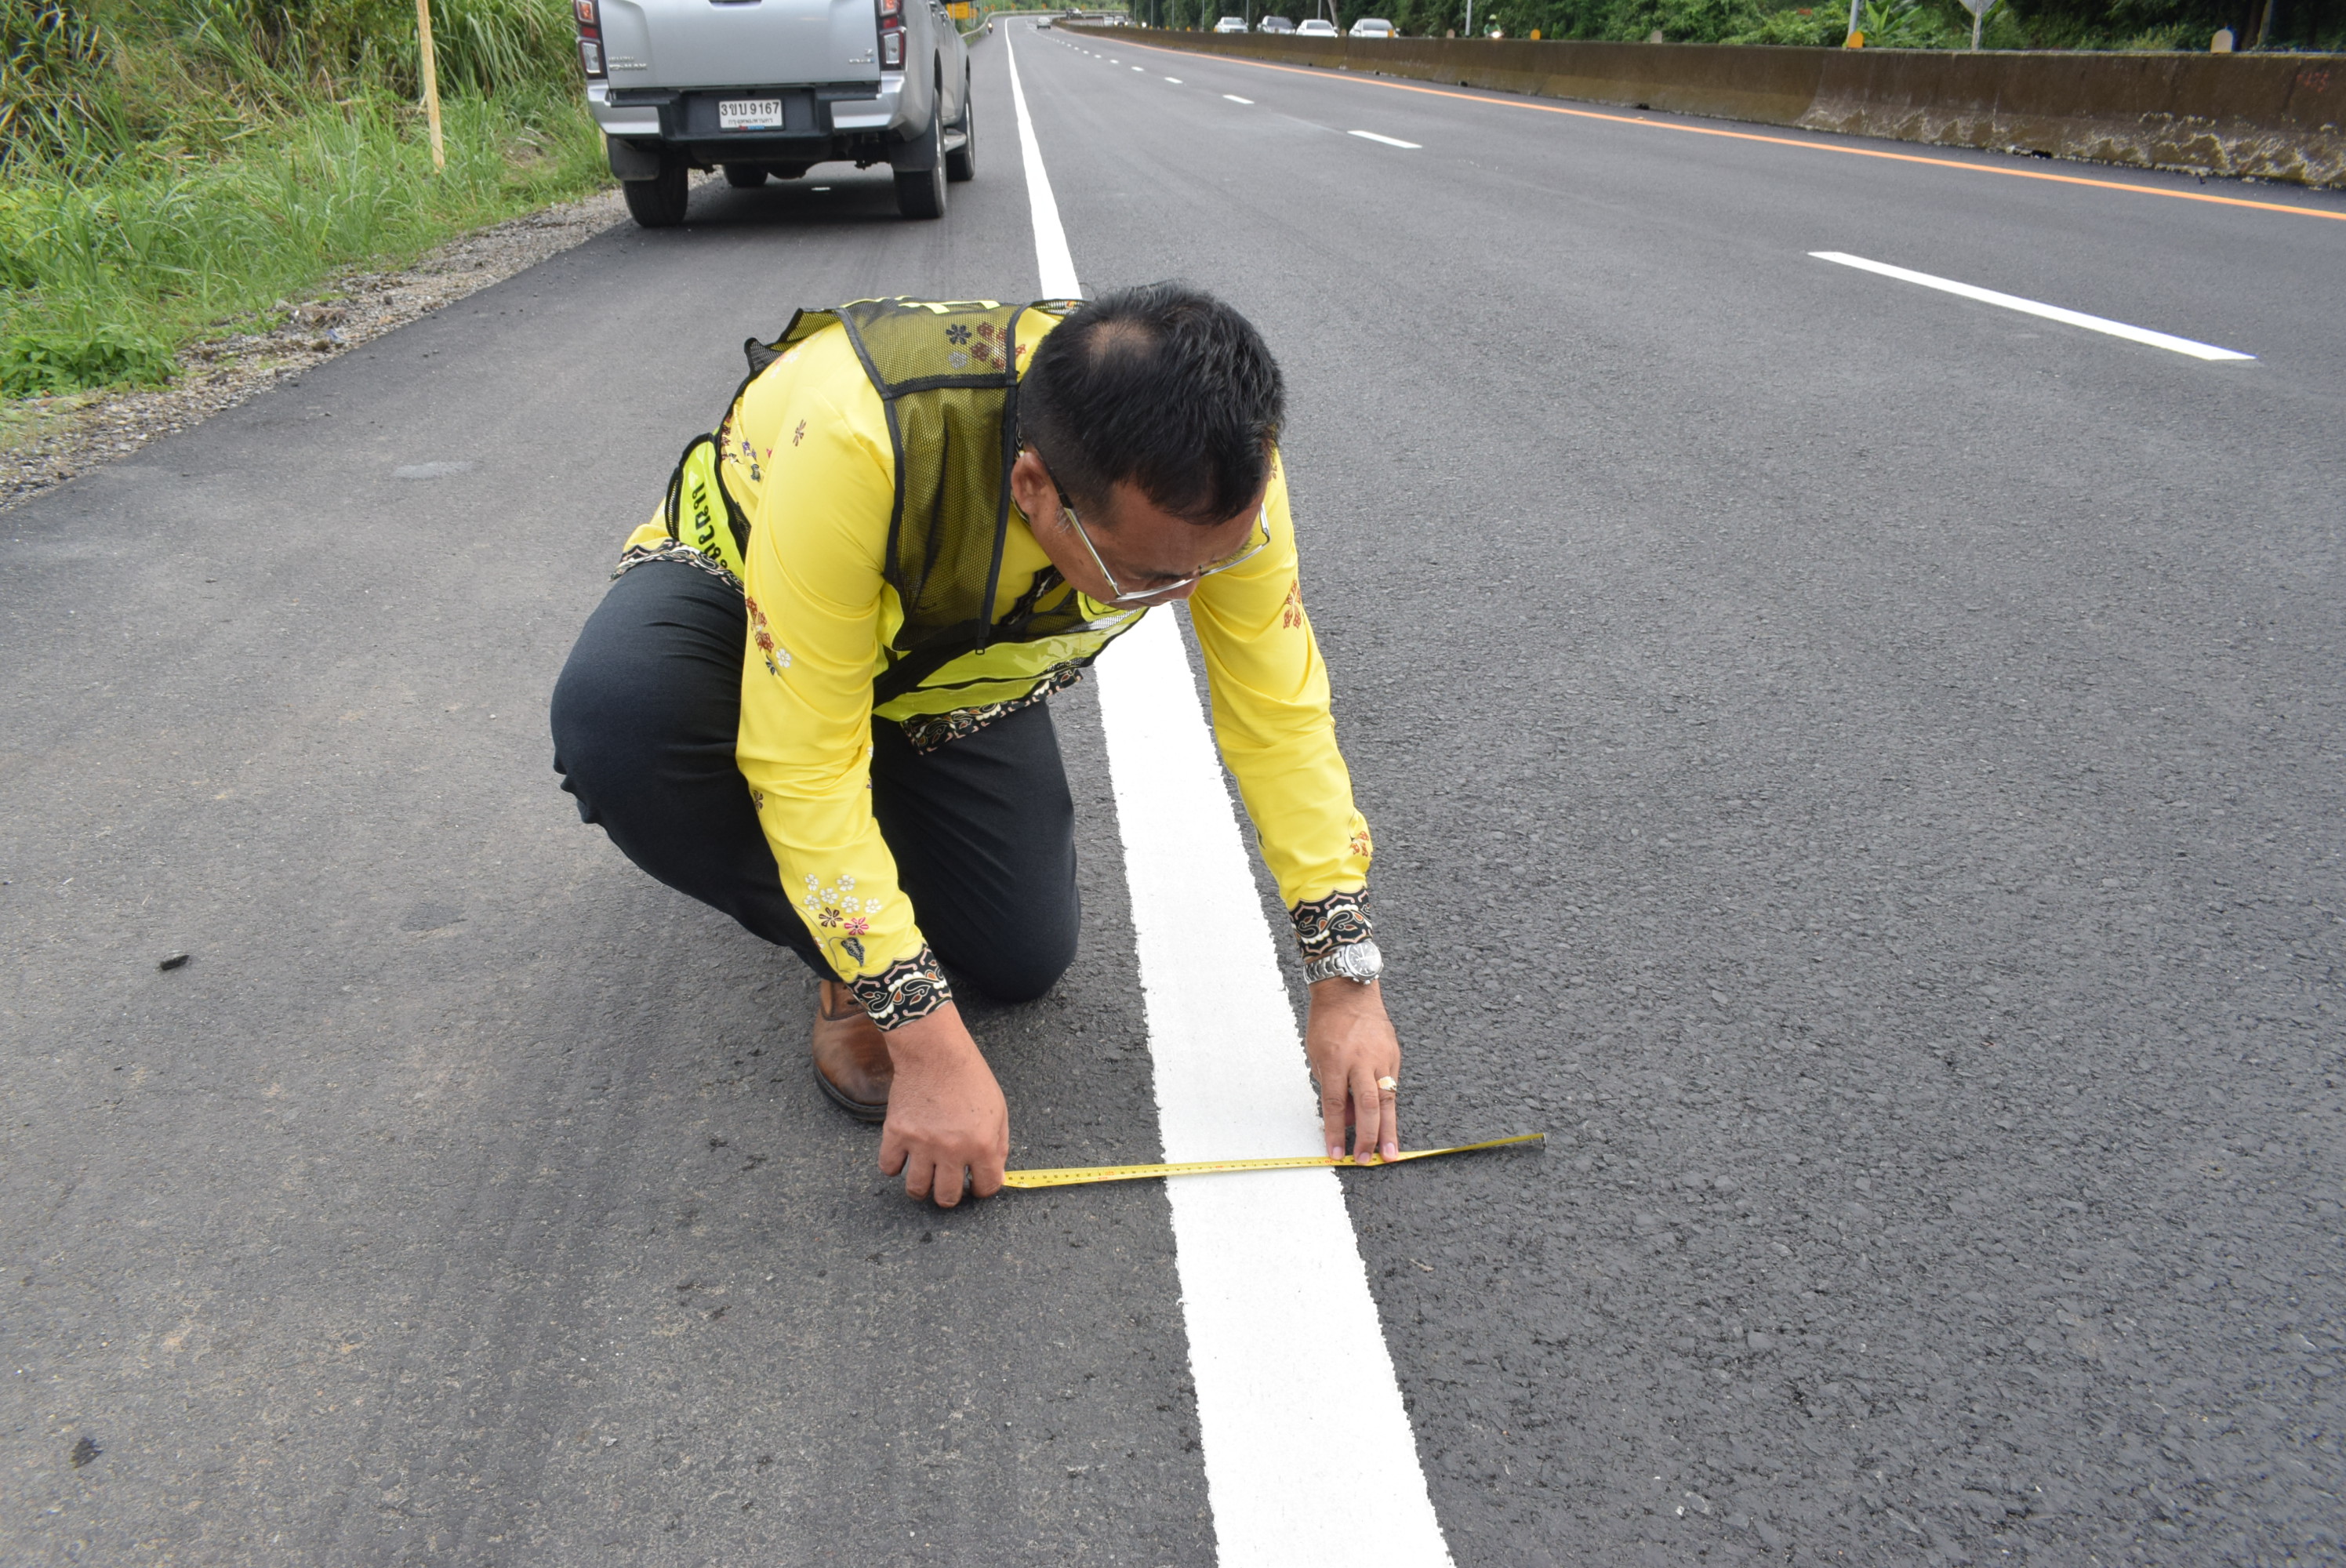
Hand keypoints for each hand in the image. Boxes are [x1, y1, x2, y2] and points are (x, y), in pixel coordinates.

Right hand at [877, 1002, 1008, 1205]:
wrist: (935, 1052)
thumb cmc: (970, 1078)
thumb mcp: (999, 1110)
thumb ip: (999, 1146)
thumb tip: (994, 1174)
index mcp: (982, 1144)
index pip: (986, 1188)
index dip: (982, 1189)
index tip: (975, 1184)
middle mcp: (952, 1149)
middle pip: (947, 1198)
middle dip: (950, 1196)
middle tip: (949, 1185)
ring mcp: (921, 1143)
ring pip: (917, 1190)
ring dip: (922, 1188)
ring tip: (926, 1176)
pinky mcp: (896, 1133)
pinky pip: (889, 1168)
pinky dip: (895, 1167)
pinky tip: (904, 1157)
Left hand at [1305, 978, 1400, 1164]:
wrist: (1348, 990)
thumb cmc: (1327, 1022)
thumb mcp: (1318, 1056)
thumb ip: (1332, 1088)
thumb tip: (1348, 1119)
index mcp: (1335, 1060)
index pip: (1335, 1105)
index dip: (1336, 1132)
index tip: (1335, 1154)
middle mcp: (1360, 1060)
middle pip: (1367, 1106)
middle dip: (1367, 1137)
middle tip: (1367, 1160)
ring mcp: (1381, 1057)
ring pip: (1387, 1100)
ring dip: (1388, 1130)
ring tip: (1390, 1154)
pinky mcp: (1394, 1055)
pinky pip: (1392, 1085)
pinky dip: (1389, 1106)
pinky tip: (1388, 1124)